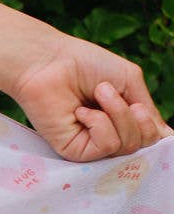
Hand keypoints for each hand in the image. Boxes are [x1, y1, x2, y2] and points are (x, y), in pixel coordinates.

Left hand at [7, 30, 173, 161]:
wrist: (50, 61)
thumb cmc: (86, 65)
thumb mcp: (129, 82)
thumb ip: (148, 111)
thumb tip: (168, 138)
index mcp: (124, 120)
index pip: (151, 138)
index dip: (154, 130)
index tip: (146, 114)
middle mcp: (110, 135)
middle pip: (144, 144)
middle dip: (137, 115)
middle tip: (112, 91)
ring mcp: (92, 146)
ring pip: (128, 146)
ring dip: (118, 113)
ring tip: (98, 93)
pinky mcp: (75, 152)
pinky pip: (106, 146)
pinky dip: (100, 123)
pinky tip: (81, 111)